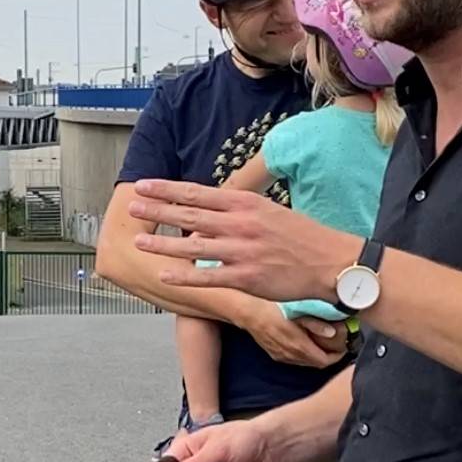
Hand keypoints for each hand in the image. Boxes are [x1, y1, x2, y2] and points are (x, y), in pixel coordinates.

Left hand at [130, 179, 359, 303]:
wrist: (330, 262)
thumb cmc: (300, 236)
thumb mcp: (268, 210)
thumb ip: (238, 208)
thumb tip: (211, 204)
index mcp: (244, 204)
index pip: (197, 193)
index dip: (167, 189)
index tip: (144, 185)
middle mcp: (239, 224)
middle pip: (189, 214)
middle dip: (157, 209)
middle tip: (131, 204)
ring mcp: (242, 251)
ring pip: (193, 245)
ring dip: (162, 243)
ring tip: (139, 241)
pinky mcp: (246, 277)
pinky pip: (208, 276)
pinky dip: (184, 276)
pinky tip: (164, 276)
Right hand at [239, 303, 346, 368]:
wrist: (249, 313)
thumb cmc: (273, 309)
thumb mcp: (297, 312)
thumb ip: (316, 324)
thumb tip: (332, 332)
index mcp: (300, 346)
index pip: (325, 361)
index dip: (337, 356)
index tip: (343, 347)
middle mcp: (292, 355)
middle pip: (317, 364)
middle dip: (328, 356)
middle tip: (336, 345)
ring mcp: (282, 356)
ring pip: (306, 363)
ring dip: (316, 356)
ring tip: (322, 344)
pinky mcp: (275, 355)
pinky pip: (295, 360)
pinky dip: (304, 355)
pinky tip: (304, 344)